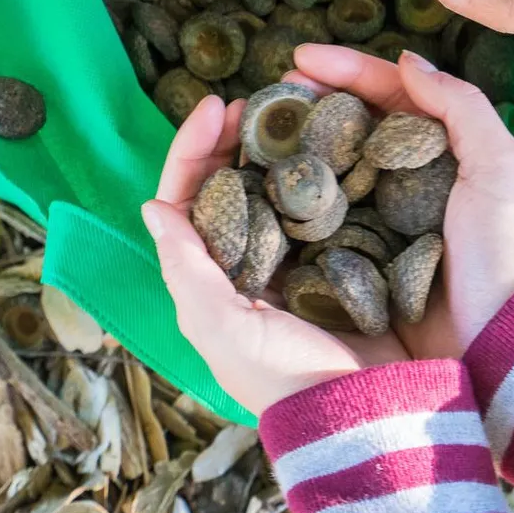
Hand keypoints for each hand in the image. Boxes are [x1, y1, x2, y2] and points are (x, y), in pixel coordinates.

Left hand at [141, 93, 408, 413]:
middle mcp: (246, 262)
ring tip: (294, 109)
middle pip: (227, 181)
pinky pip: (322, 201)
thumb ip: (186, 268)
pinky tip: (336, 142)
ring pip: (274, 184)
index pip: (186, 198)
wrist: (362, 413)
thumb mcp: (221, 326)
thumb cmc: (281, 376)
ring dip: (278, 145)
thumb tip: (152, 206)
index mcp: (210, 276)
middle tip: (256, 99)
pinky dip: (322, 169)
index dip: (193, 148)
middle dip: (235, 136)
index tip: (216, 105)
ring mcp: (294, 257)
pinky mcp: (339, 256)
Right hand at [286, 44, 513, 354]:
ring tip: (261, 129)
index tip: (299, 58)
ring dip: (296, 144)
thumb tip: (406, 58)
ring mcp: (382, 219)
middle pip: (353, 124)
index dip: (346, 70)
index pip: (391, 94)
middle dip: (312, 100)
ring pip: (331, 166)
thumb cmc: (506, 252)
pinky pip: (321, 218)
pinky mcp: (361, 259)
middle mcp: (409, 179)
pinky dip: (295, 196)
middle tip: (273, 90)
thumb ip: (460, 106)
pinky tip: (267, 182)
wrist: (500, 344)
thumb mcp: (501, 168)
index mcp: (444, 151)